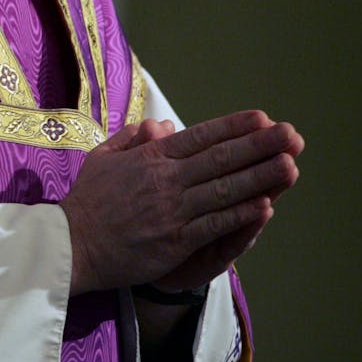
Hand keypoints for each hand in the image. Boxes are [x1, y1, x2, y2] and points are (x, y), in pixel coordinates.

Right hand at [60, 110, 302, 295]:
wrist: (71, 243)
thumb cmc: (87, 201)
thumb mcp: (102, 158)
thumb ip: (132, 138)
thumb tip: (164, 126)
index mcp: (148, 157)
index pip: (198, 137)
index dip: (232, 127)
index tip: (262, 117)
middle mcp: (164, 180)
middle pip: (219, 160)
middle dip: (258, 146)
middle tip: (291, 134)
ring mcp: (171, 210)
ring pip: (224, 190)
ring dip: (260, 177)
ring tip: (290, 165)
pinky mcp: (175, 240)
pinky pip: (215, 224)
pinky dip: (241, 214)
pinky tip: (265, 204)